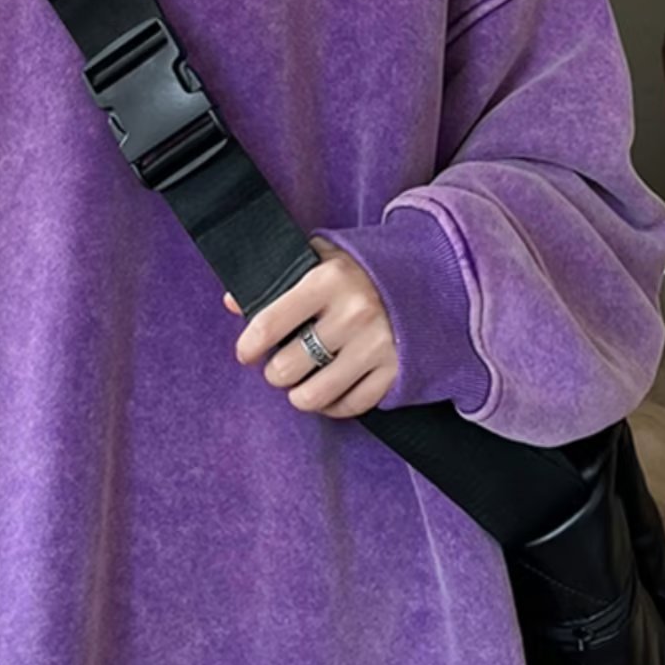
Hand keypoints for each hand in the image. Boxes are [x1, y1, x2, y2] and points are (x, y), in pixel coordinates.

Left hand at [223, 236, 397, 418]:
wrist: (431, 276)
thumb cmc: (364, 270)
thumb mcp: (323, 259)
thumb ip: (279, 276)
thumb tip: (233, 302)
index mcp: (328, 280)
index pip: (269, 324)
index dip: (248, 346)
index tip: (246, 353)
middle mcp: (353, 313)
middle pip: (287, 368)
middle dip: (276, 372)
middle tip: (281, 367)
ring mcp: (377, 345)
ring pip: (314, 396)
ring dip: (300, 395)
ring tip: (300, 385)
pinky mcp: (396, 370)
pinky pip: (351, 406)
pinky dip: (334, 406)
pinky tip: (329, 392)